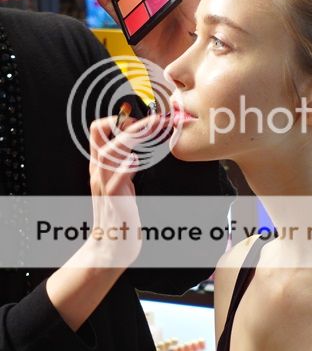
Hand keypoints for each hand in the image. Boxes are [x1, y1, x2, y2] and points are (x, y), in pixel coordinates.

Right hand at [88, 114, 166, 266]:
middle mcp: (99, 172)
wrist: (111, 248)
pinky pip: (114, 182)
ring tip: (153, 129)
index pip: (98, 131)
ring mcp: (104, 186)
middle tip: (157, 118)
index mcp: (100, 165)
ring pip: (108, 153)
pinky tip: (135, 162)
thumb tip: (136, 148)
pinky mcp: (114, 202)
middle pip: (100, 134)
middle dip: (129, 122)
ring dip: (131, 137)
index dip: (118, 120)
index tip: (144, 121)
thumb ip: (124, 165)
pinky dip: (123, 169)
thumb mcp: (121, 184)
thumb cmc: (120, 214)